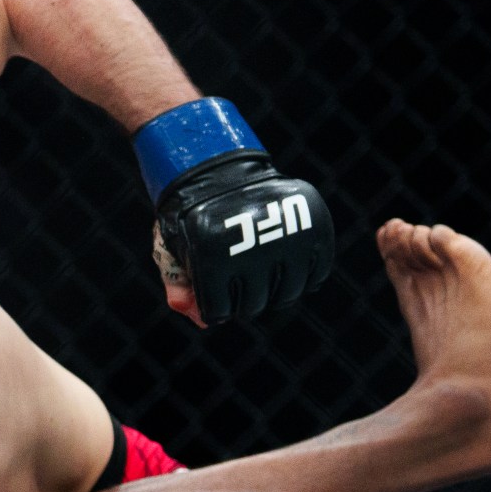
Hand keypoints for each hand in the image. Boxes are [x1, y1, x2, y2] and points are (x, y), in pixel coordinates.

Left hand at [152, 154, 333, 325]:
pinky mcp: (314, 229)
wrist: (216, 170)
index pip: (219, 312)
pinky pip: (316, 276)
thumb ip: (182, 288)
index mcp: (213, 257)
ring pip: (287, 295)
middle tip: (238, 280)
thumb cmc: (193, 218)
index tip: (212, 290)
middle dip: (243, 300)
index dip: (214, 307)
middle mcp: (252, 248)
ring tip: (261, 271)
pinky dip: (304, 277)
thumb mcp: (174, 249)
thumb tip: (201, 321)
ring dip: (273, 291)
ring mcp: (287, 238)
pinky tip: (286, 264)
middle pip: (254, 307)